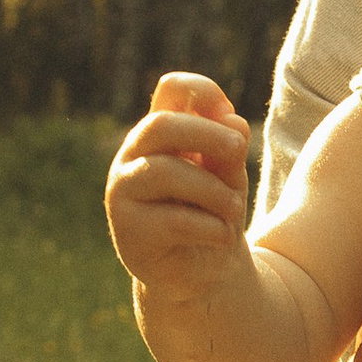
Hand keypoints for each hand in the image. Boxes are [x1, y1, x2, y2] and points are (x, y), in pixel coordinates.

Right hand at [105, 73, 251, 294]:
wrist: (202, 272)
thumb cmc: (213, 213)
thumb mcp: (229, 178)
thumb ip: (228, 152)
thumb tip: (233, 121)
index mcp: (160, 134)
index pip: (171, 89)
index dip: (202, 90)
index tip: (230, 115)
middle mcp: (133, 157)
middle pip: (160, 125)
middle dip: (206, 134)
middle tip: (237, 150)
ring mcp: (123, 193)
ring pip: (166, 172)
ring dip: (214, 191)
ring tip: (236, 210)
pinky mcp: (129, 232)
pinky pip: (175, 219)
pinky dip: (210, 227)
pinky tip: (222, 237)